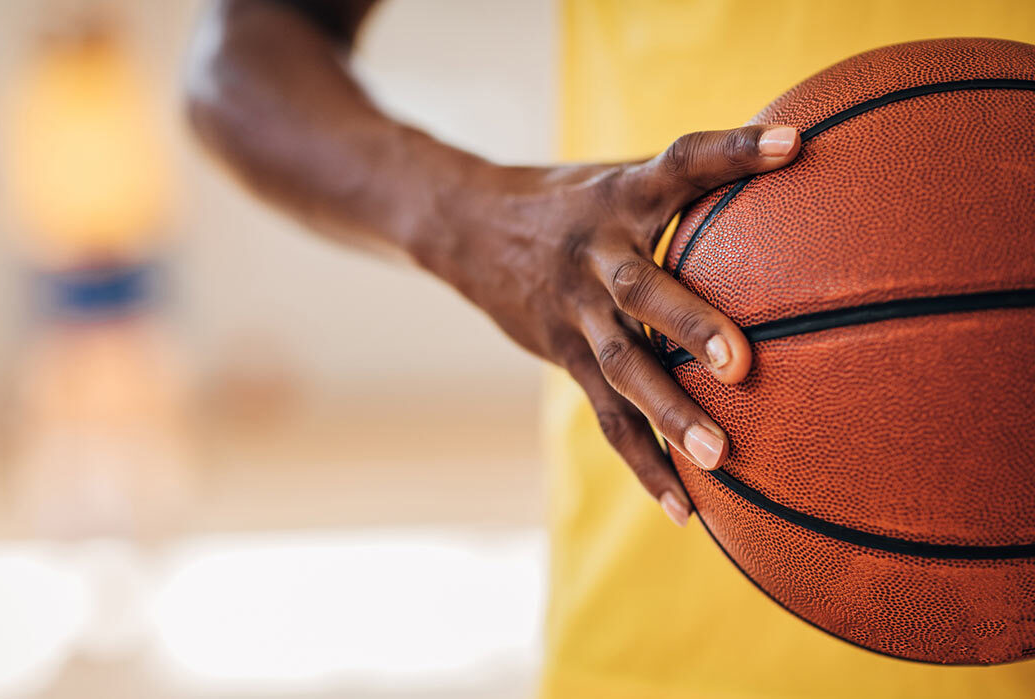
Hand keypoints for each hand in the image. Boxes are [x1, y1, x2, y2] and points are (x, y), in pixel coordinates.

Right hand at [417, 125, 799, 525]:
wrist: (468, 227)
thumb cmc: (573, 199)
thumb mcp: (619, 176)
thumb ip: (690, 184)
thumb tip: (799, 167)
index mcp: (621, 196)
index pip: (679, 163)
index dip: (731, 153)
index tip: (791, 146)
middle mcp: (595, 254)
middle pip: (641, 289)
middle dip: (690, 325)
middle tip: (742, 363)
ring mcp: (574, 310)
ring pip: (621, 366)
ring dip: (668, 413)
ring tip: (719, 457)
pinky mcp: (562, 354)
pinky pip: (607, 416)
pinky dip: (644, 463)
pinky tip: (684, 509)